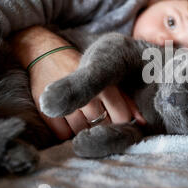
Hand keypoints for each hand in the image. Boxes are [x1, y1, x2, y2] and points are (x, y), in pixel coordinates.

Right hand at [10, 26, 144, 140]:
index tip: (115, 119)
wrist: (45, 53)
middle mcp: (87, 97)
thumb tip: (141, 122)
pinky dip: (65, 130)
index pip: (121, 117)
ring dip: (82, 129)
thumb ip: (126, 99)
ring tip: (80, 114)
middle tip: (94, 115)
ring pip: (81, 133)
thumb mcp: (108, 77)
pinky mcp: (47, 111)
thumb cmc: (84, 66)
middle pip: (101, 127)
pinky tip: (66, 116)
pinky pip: (62, 134)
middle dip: (100, 126)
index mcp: (106, 87)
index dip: (120, 123)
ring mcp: (66, 105)